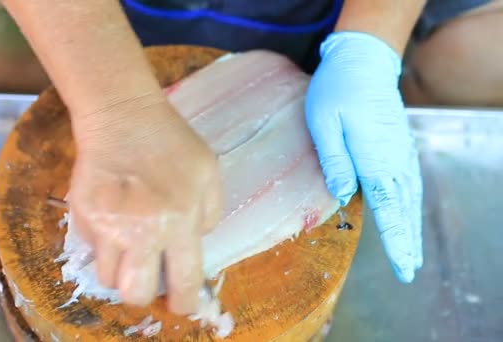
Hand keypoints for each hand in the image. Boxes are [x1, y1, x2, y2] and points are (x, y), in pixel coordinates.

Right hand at [68, 97, 221, 313]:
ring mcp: (106, 225)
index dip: (183, 303)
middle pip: (135, 294)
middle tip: (148, 277)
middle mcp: (141, 232)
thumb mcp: (208, 174)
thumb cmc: (172, 143)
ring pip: (108, 277)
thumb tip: (195, 245)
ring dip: (121, 268)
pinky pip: (91, 248)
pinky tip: (113, 216)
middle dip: (143, 294)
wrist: (123, 116)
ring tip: (129, 244)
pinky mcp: (82, 216)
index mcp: (180, 223)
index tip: (181, 305)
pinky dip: (103, 242)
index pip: (183, 283)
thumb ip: (209, 215)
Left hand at [305, 32, 422, 281]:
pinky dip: (411, 203)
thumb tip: (342, 197)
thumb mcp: (324, 123)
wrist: (363, 60)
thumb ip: (334, 160)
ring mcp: (400, 150)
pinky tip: (409, 213)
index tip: (404, 266)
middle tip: (409, 270)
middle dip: (407, 241)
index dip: (396, 240)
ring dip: (412, 226)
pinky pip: (410, 180)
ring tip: (412, 252)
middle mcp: (394, 158)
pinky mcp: (399, 144)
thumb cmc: (337, 90)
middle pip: (403, 208)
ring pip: (410, 197)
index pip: (388, 209)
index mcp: (374, 157)